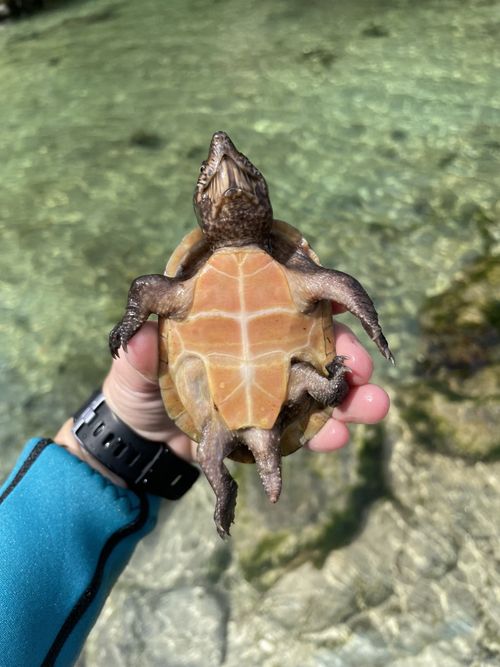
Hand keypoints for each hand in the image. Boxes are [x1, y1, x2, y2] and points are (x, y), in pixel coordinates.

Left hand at [55, 319, 389, 473]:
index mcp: (235, 326)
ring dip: (349, 398)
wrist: (141, 439)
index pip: (281, 306)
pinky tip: (339, 440)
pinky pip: (303, 430)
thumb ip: (138, 355)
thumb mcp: (132, 369)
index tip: (343, 310)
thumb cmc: (139, 388)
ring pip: (318, 389)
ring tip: (374, 408)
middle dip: (345, 355)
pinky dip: (324, 434)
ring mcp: (269, 391)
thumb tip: (139, 339)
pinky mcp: (270, 427)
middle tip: (363, 369)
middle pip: (313, 347)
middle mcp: (260, 353)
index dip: (316, 305)